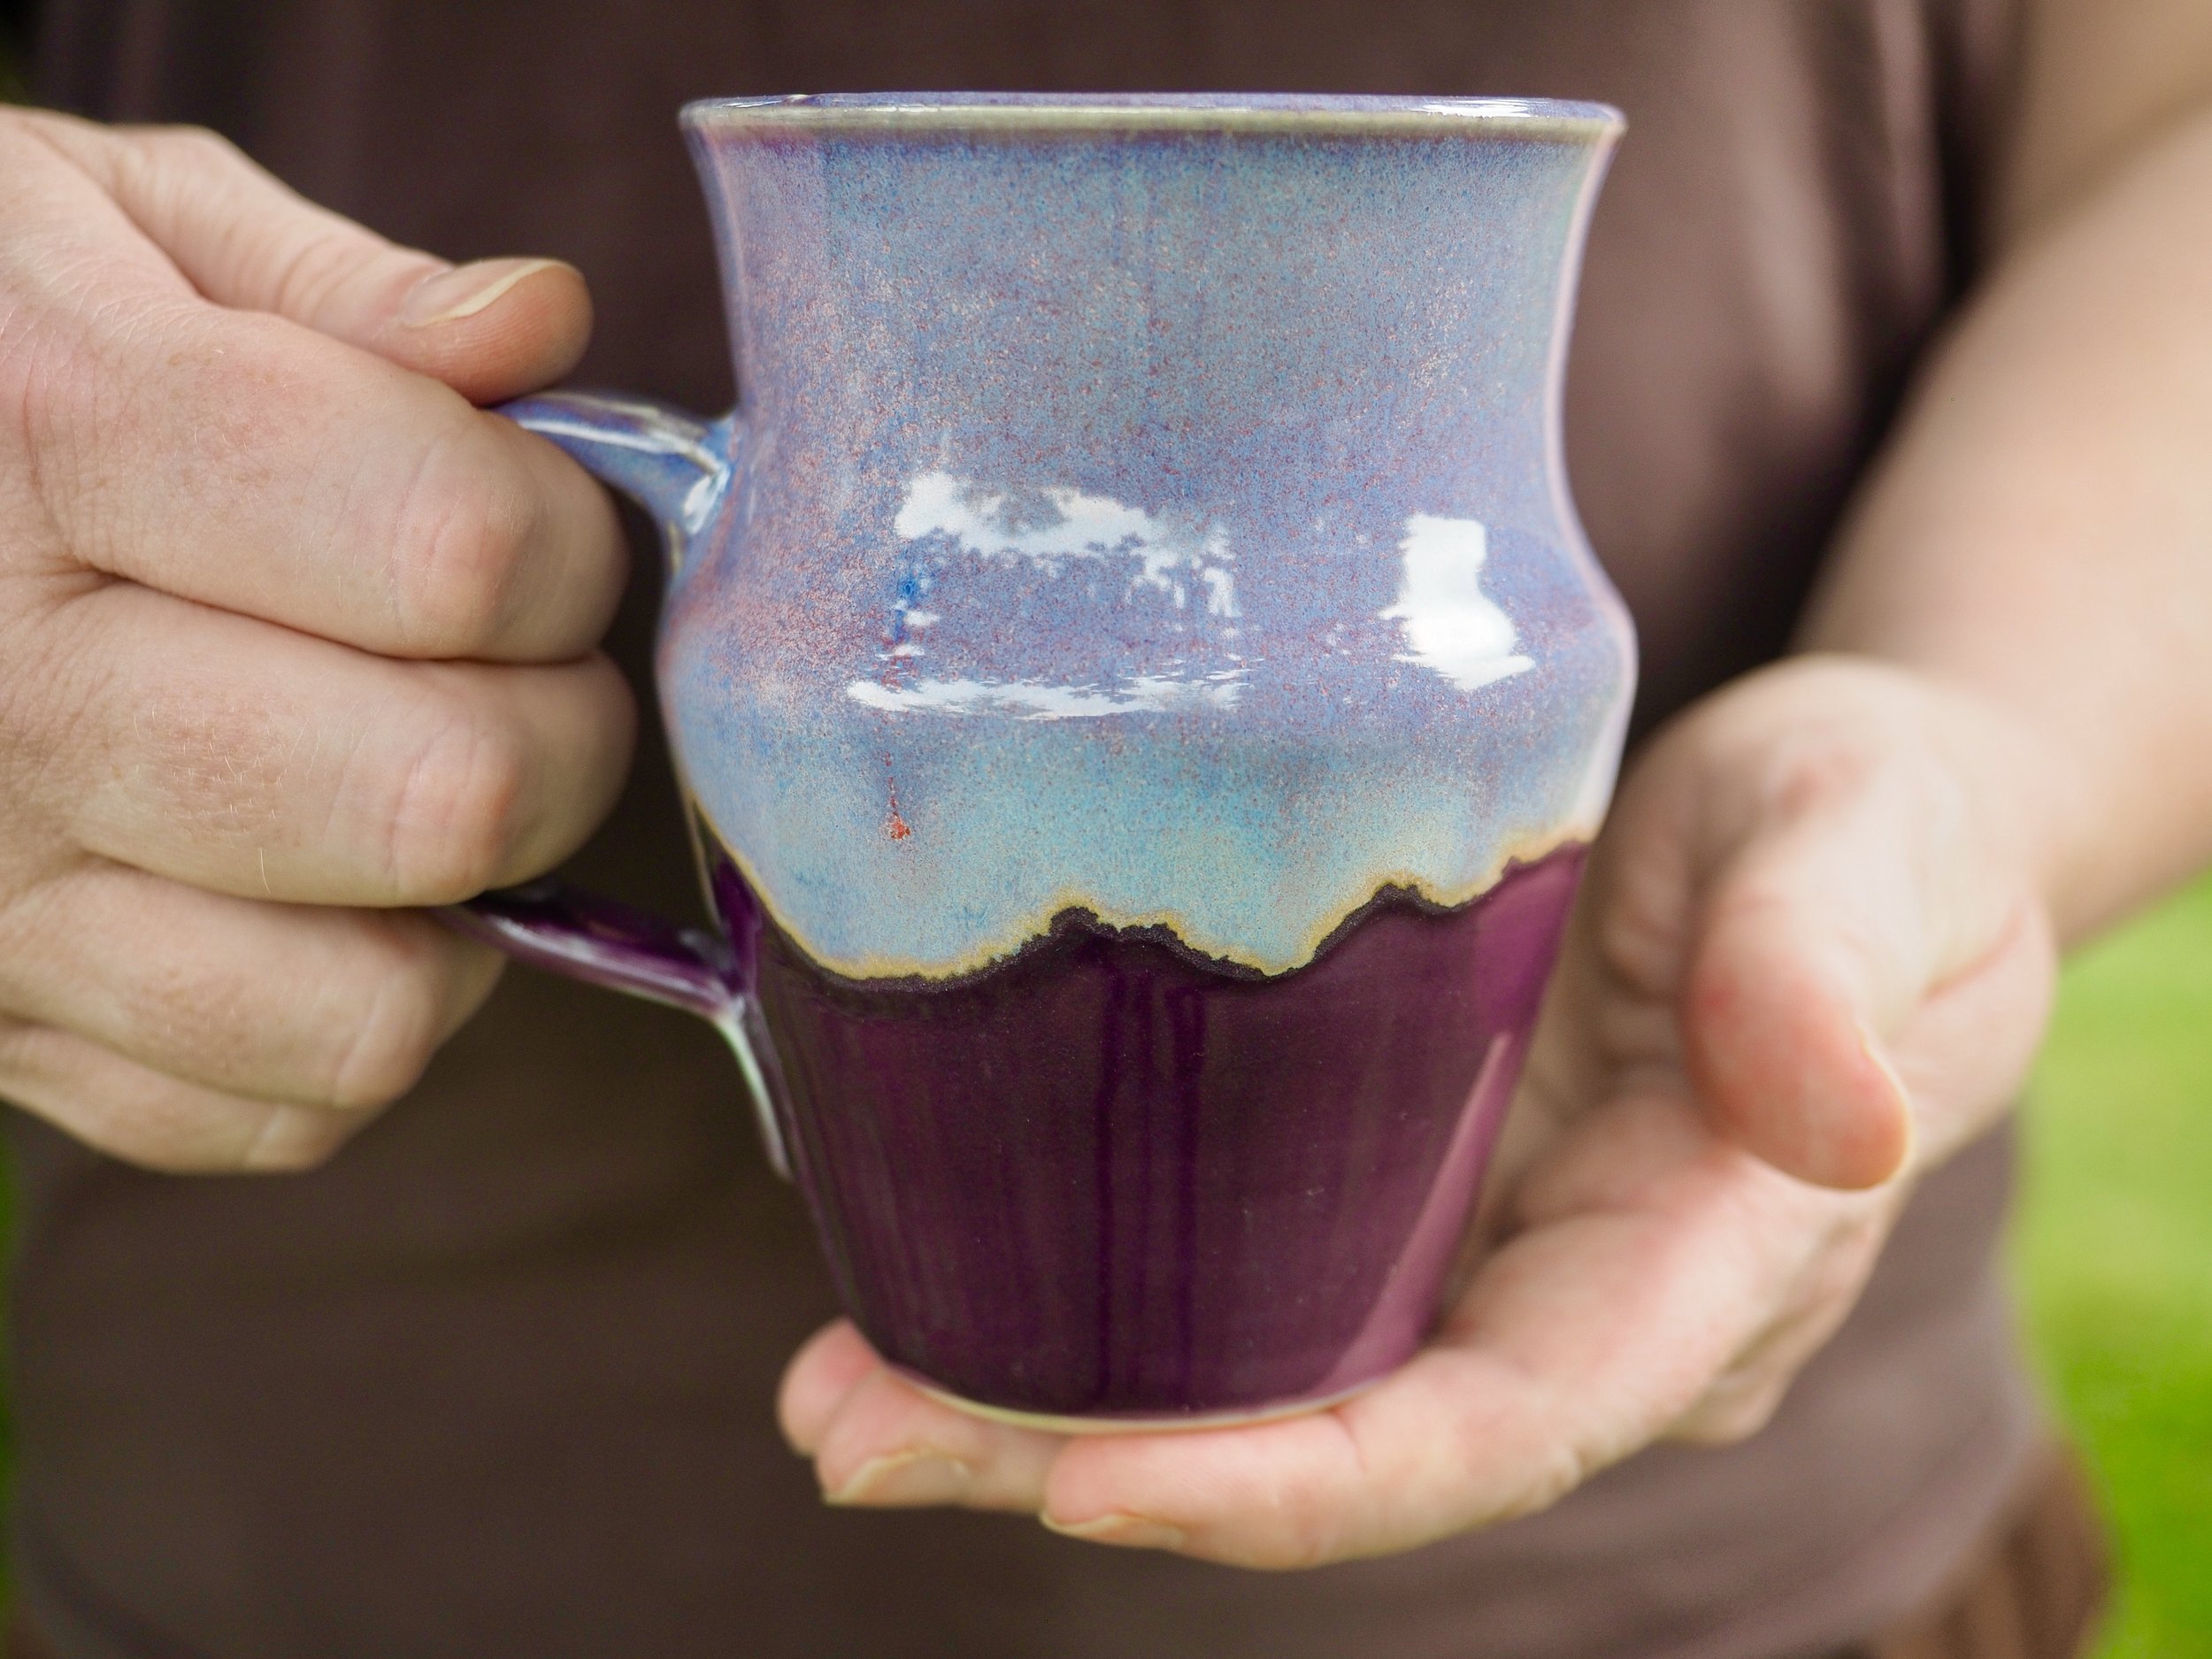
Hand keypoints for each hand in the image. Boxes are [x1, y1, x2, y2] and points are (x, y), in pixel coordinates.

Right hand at [0, 111, 631, 1169]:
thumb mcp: (112, 223)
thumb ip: (344, 288)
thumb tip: (543, 327)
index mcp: (52, 432)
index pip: (450, 550)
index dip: (564, 537)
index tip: (536, 516)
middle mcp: (4, 695)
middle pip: (446, 796)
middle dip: (558, 727)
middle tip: (511, 662)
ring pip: (376, 1006)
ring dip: (467, 901)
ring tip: (420, 776)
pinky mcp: (7, 1032)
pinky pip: (288, 1106)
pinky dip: (355, 1012)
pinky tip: (319, 888)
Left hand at [777, 657, 2062, 1567]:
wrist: (1851, 821)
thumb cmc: (1880, 831)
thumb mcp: (1870, 861)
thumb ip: (1829, 979)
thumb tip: (1843, 1128)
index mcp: (1695, 1273)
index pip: (1493, 1432)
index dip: (1297, 1484)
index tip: (1085, 1484)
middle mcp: (1567, 1312)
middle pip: (1325, 1444)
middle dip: (1089, 1467)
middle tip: (856, 1437)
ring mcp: (1476, 1260)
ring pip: (1253, 1385)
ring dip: (1037, 1407)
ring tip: (834, 1393)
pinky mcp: (1407, 1185)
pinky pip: (1241, 1281)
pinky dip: (1083, 1299)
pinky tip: (925, 1277)